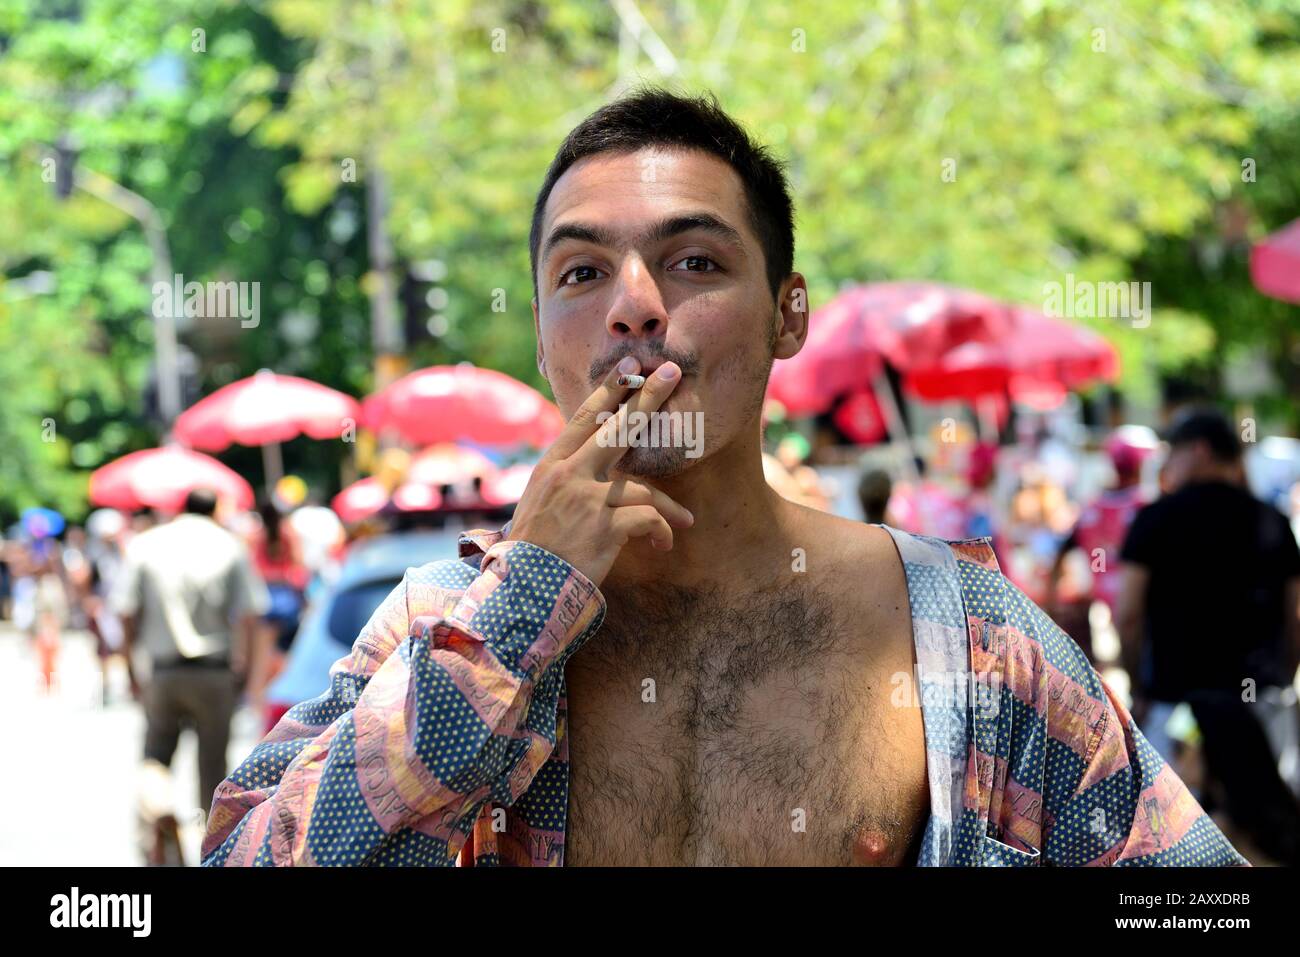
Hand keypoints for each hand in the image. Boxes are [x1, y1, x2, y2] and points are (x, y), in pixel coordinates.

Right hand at [506, 357, 694, 587]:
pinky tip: (664, 545)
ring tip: (686, 520)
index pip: (585, 418)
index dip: (610, 390)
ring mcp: (588, 499)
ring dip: (671, 506)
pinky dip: (662, 531)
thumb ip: (565, 478)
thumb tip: (593, 461)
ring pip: (645, 486)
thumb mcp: (539, 502)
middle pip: (618, 428)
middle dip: (648, 397)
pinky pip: (649, 519)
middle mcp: (570, 475)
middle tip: (673, 373)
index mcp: (553, 466)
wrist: (523, 589)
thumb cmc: (533, 549)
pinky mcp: (605, 528)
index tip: (630, 366)